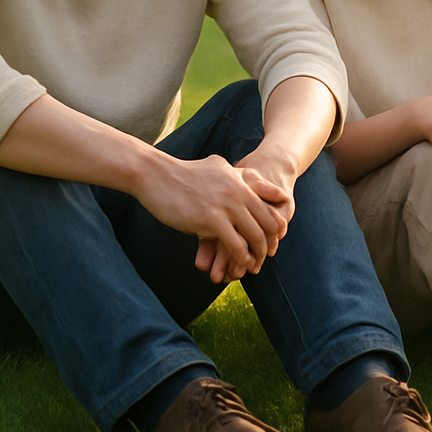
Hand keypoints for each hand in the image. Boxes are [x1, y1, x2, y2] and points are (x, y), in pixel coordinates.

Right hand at [134, 153, 290, 284]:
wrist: (155, 175)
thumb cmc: (184, 173)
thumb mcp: (218, 166)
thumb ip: (236, 174)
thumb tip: (248, 175)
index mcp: (241, 179)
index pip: (272, 203)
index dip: (276, 223)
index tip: (275, 237)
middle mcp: (238, 191)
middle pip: (268, 222)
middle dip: (270, 242)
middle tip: (268, 255)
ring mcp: (226, 205)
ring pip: (254, 235)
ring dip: (257, 254)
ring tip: (255, 264)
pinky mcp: (211, 220)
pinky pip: (235, 245)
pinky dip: (241, 258)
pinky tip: (240, 265)